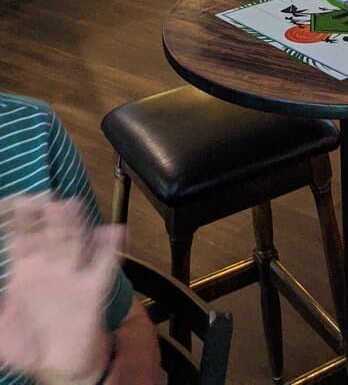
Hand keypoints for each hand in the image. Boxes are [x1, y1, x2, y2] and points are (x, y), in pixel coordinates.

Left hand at [0, 195, 124, 384]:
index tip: (18, 201)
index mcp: (25, 273)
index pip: (22, 238)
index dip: (21, 220)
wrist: (62, 367)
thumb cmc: (30, 347)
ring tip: (72, 206)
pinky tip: (115, 232)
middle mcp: (50, 268)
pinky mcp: (93, 290)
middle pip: (49, 234)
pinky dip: (111, 248)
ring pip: (75, 242)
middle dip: (48, 216)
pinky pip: (105, 265)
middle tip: (46, 200)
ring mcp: (73, 276)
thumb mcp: (3, 335)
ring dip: (74, 225)